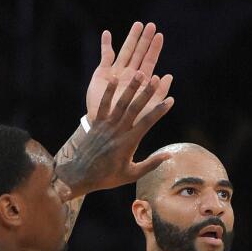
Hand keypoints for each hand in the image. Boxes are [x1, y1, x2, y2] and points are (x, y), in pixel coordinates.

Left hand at [58, 73, 174, 197]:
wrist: (81, 174)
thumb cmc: (108, 177)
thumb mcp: (132, 174)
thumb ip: (151, 164)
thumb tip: (169, 156)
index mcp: (129, 143)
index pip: (147, 123)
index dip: (159, 110)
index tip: (170, 100)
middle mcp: (118, 131)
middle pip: (135, 108)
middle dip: (146, 93)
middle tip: (156, 79)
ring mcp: (106, 126)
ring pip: (120, 103)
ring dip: (131, 88)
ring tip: (140, 74)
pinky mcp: (97, 123)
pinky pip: (104, 104)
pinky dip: (109, 91)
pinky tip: (114, 78)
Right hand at [85, 22, 169, 122]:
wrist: (109, 130)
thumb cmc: (130, 122)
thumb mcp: (147, 108)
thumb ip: (158, 93)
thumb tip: (168, 76)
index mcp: (141, 82)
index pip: (150, 62)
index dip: (154, 49)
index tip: (159, 35)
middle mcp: (129, 75)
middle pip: (139, 53)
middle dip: (144, 39)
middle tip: (151, 25)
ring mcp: (116, 73)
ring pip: (124, 51)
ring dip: (130, 38)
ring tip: (137, 24)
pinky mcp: (101, 74)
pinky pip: (105, 57)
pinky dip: (106, 45)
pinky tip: (108, 34)